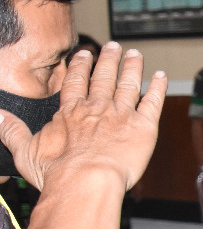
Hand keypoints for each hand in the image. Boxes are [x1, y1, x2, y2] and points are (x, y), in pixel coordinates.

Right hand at [0, 44, 165, 191]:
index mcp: (70, 113)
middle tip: (114, 46)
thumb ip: (10, 130)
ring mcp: (121, 115)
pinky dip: (158, 88)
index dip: (80, 66)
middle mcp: (97, 108)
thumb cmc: (56, 172)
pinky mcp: (143, 126)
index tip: (84, 54)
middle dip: (109, 60)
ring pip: (128, 84)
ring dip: (132, 68)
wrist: (86, 182)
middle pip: (104, 78)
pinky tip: (161, 77)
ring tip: (135, 55)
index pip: (75, 82)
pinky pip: (153, 102)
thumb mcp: (24, 150)